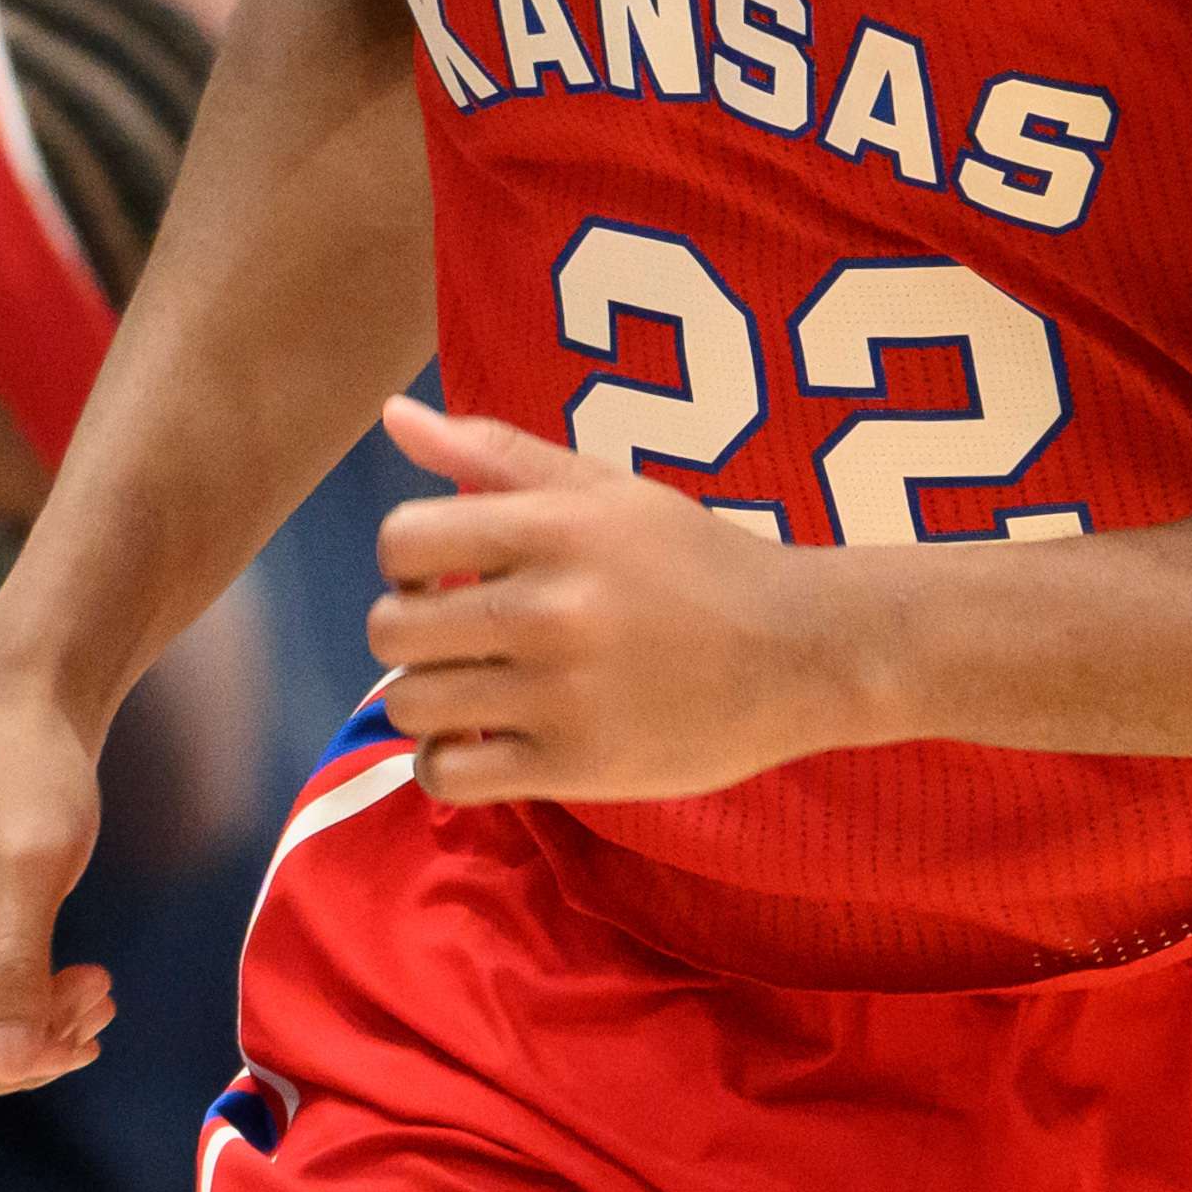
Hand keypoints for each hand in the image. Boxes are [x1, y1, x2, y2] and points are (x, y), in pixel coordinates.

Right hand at [0, 649, 118, 1104]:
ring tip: (98, 992)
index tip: (73, 1043)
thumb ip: (17, 966)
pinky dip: (27, 1015)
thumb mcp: (30, 863)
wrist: (29, 705)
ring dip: (29, 1037)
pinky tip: (83, 986)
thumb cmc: (24, 763)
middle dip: (18, 1047)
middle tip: (97, 1004)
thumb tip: (16, 1066)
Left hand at [363, 396, 861, 803]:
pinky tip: (483, 741)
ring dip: (429, 700)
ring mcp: (559, 694)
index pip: (402, 540)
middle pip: (392, 629)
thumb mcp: (605, 489)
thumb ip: (495, 453)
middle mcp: (549, 608)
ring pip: (411, 706)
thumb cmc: (695, 561)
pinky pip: (448, 777)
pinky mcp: (573, 766)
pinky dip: (447, 764)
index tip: (447, 575)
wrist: (800, 649)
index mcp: (553, 527)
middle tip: (460, 637)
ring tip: (474, 690)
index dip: (408, 560)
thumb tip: (393, 414)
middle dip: (410, 632)